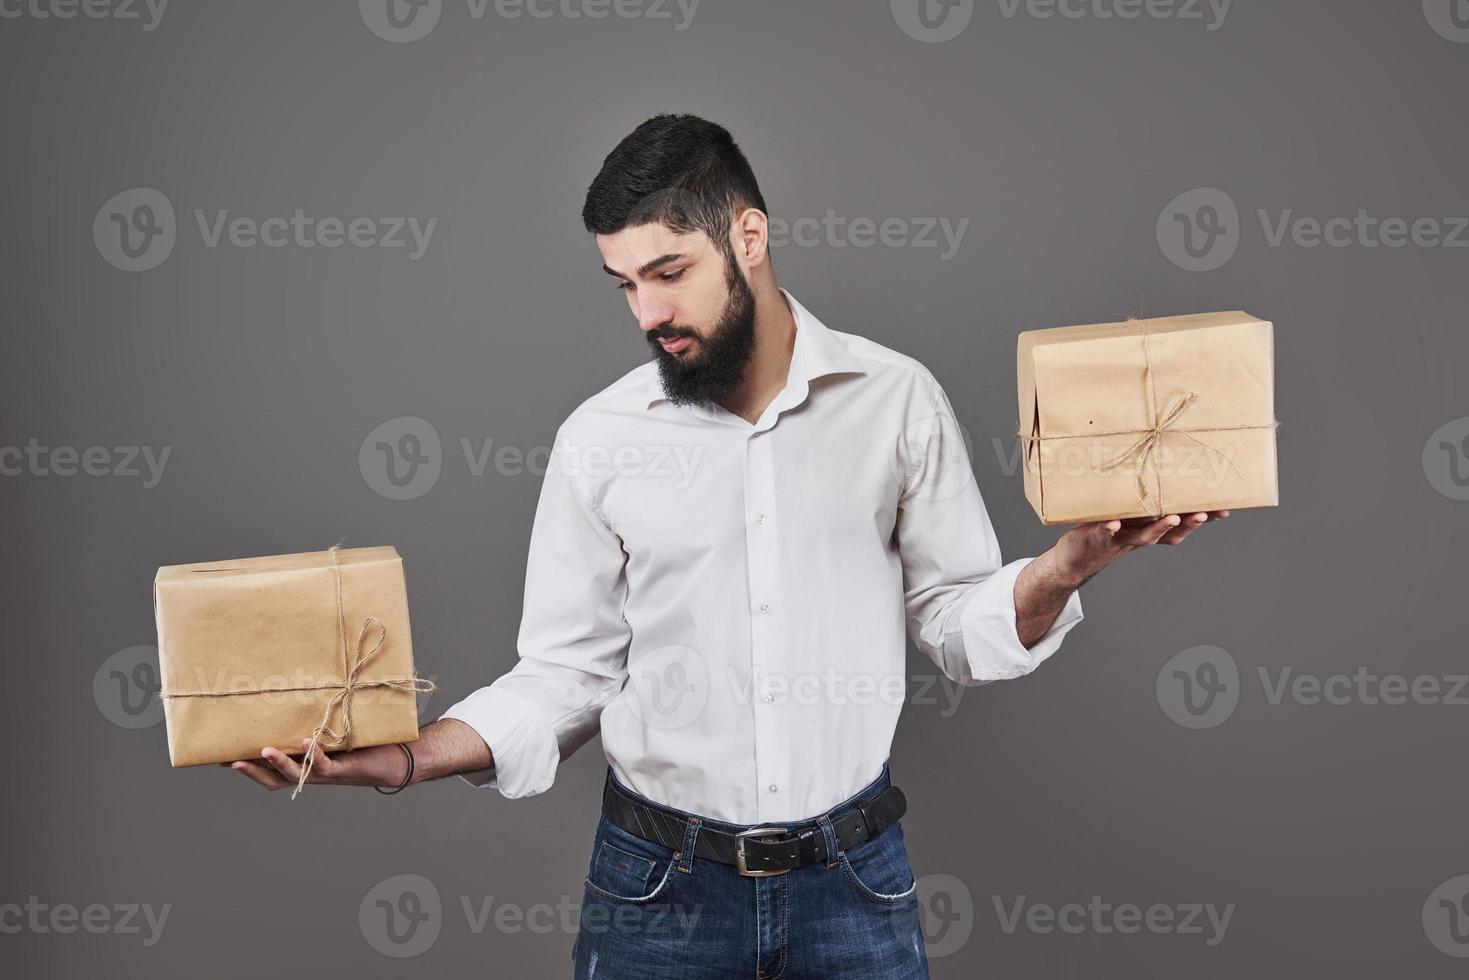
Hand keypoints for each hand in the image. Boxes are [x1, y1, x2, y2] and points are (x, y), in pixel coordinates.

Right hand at [225, 739, 409, 791]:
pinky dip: (314, 754)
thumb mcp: (331, 732)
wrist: (391, 761)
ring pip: (295, 774)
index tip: (221, 757)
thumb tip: (296, 694)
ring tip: (263, 750)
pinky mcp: (343, 768)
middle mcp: (308, 773)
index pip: (267, 770)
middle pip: (273, 779)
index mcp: (301, 765)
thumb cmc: (359, 745)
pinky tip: (306, 741)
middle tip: (230, 760)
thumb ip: (314, 721)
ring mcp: (324, 772)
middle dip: (251, 771)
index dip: (245, 767)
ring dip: (279, 763)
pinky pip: (324, 764)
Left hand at [1052, 509, 1230, 587]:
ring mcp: (1120, 538)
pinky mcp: (1096, 537)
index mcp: (1151, 528)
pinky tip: (1113, 523)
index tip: (1225, 510)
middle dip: (1189, 524)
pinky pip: (1104, 533)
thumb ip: (1143, 499)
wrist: (1074, 557)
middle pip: (1170, 533)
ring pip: (1144, 536)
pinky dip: (1109, 529)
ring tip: (1171, 517)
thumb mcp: (1126, 514)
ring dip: (1159, 527)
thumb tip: (1162, 471)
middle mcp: (1140, 536)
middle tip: (1204, 513)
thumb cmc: (1106, 529)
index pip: (1182, 524)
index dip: (1204, 519)